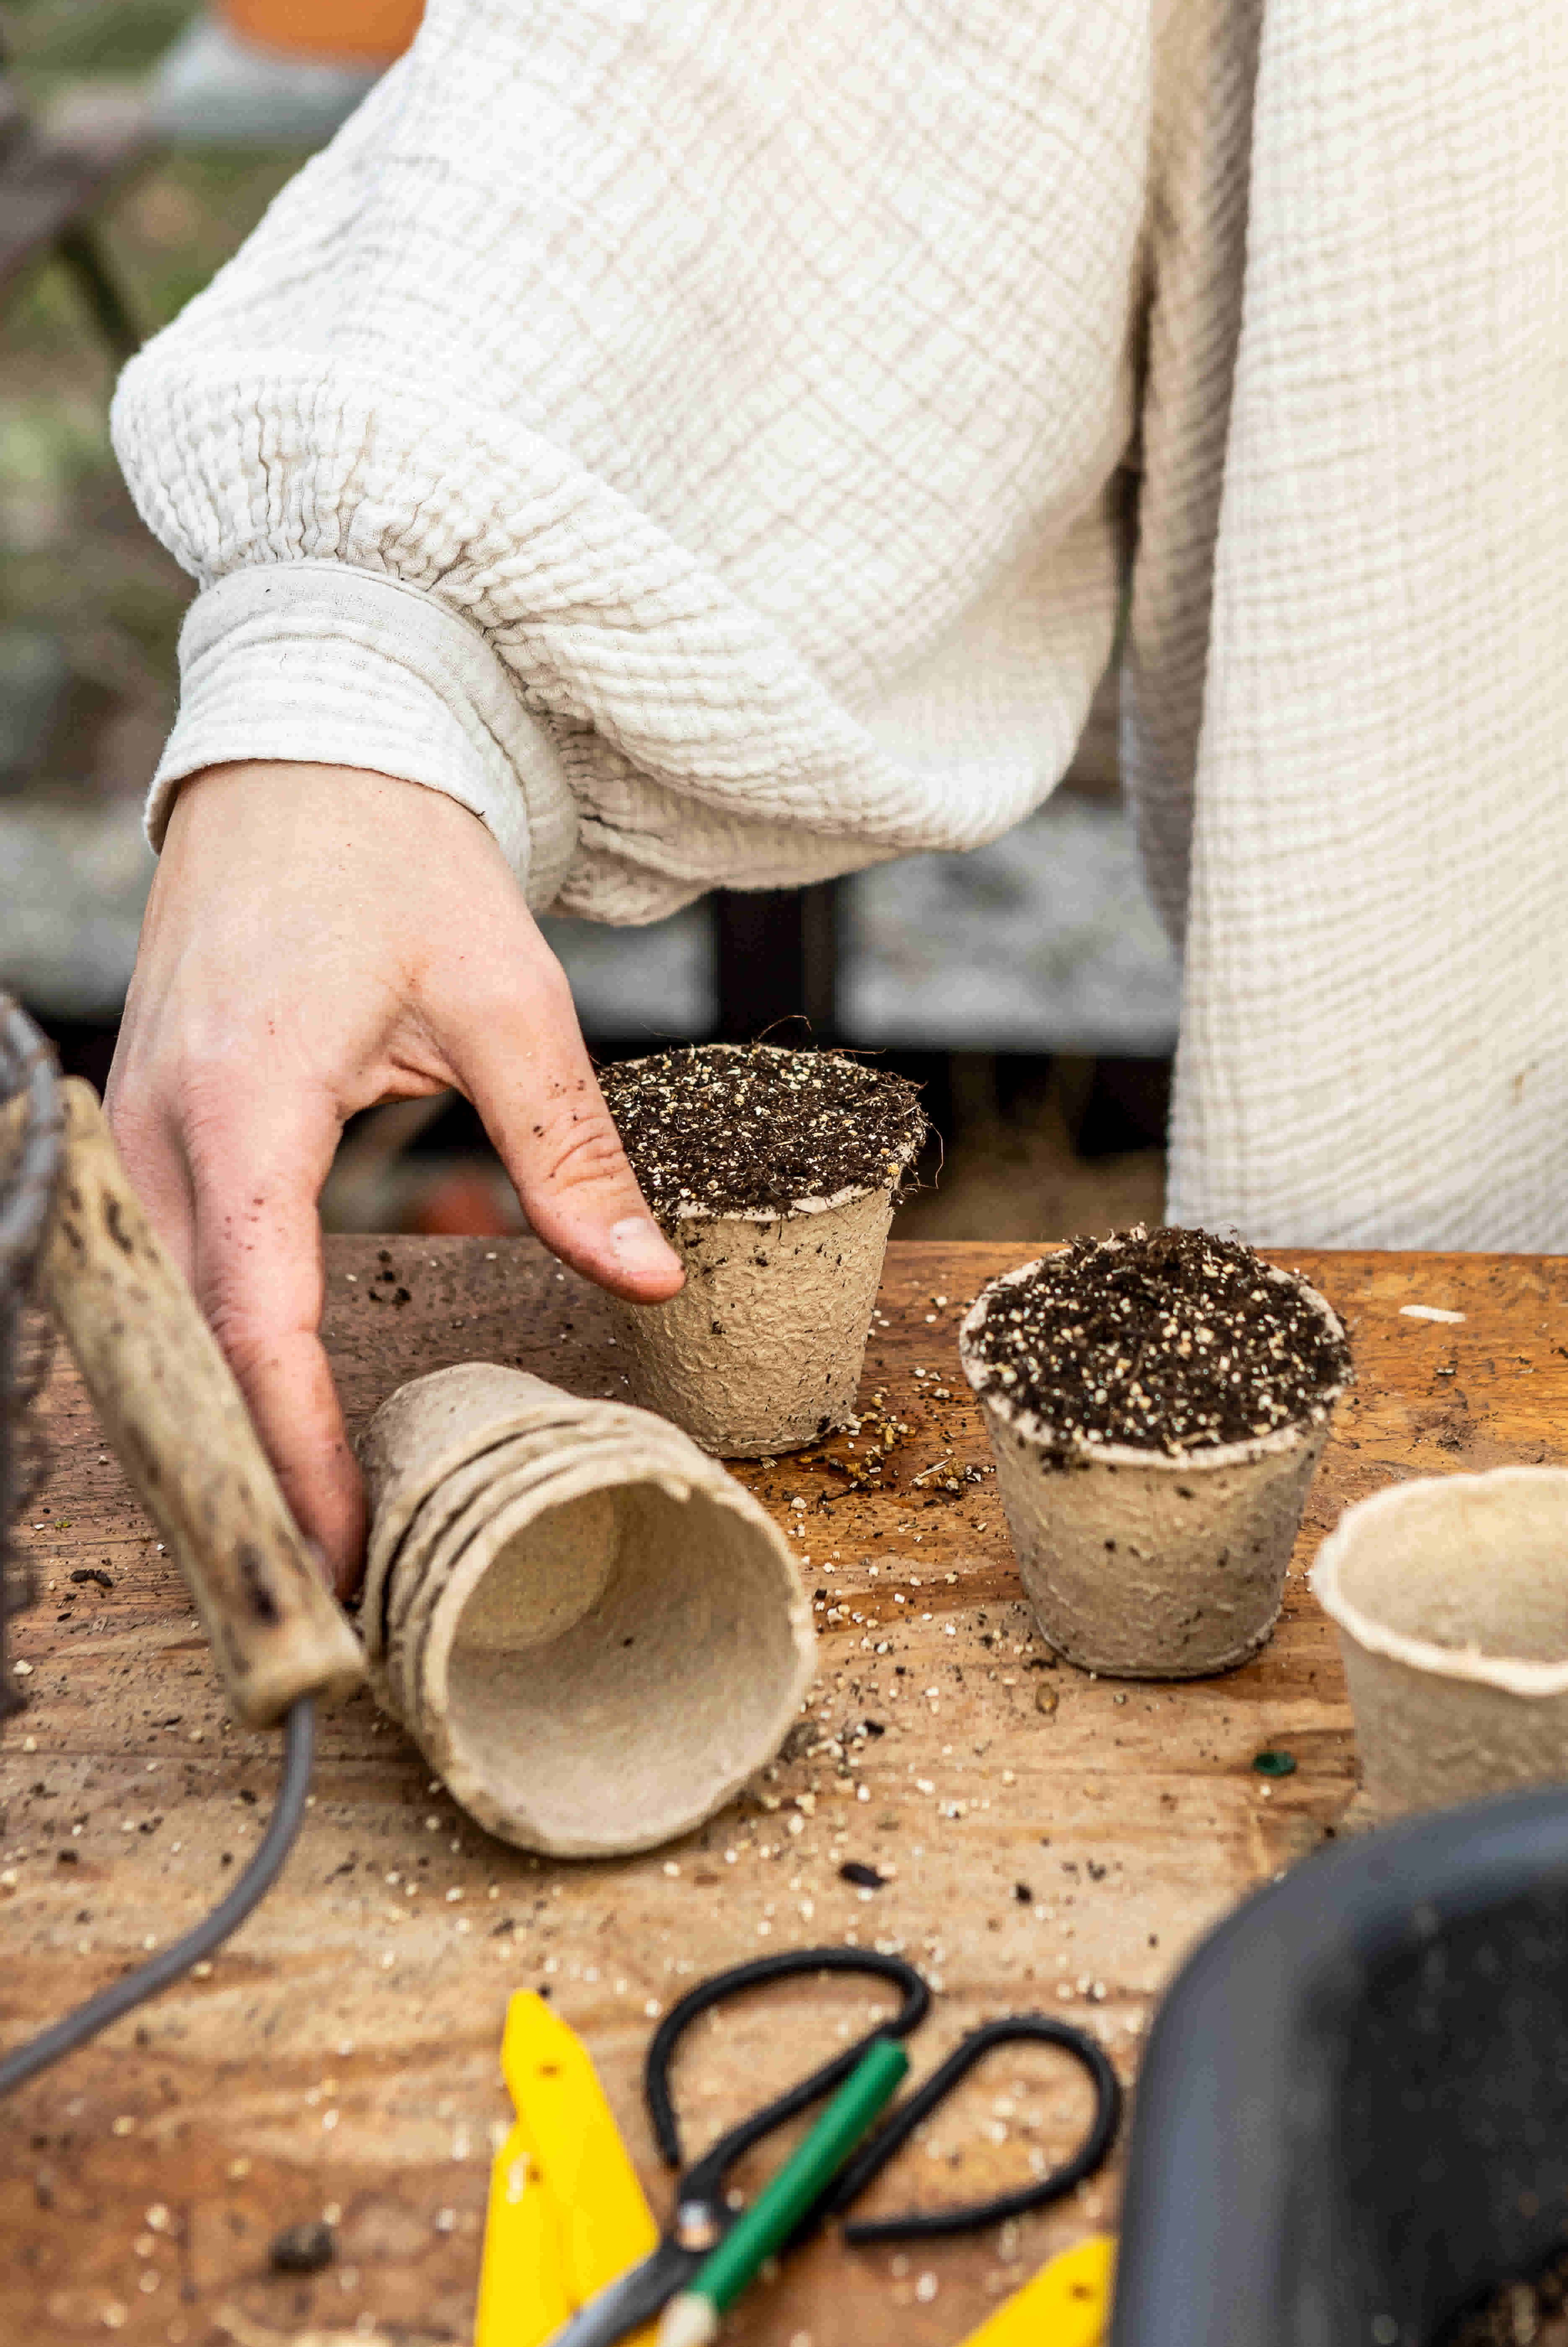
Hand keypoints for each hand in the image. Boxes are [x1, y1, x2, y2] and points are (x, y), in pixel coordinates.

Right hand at [107, 762, 683, 1595]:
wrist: (309, 756)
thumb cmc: (403, 861)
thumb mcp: (509, 996)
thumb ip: (570, 1149)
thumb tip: (653, 1274)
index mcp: (246, 1095)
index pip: (252, 1312)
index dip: (292, 1444)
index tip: (338, 1547)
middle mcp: (161, 1123)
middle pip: (185, 1342)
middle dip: (248, 1472)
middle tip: (327, 1590)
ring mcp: (135, 1126)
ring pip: (156, 1317)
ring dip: (220, 1426)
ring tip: (300, 1537)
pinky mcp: (147, 1125)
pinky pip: (160, 1270)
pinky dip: (204, 1357)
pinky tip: (260, 1421)